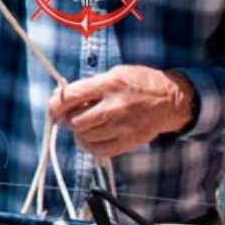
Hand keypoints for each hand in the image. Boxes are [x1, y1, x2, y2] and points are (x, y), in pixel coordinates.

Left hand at [47, 65, 194, 157]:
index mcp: (109, 85)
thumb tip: (61, 96)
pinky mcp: (129, 141)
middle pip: (76, 121)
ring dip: (79, 132)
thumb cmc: (140, 83)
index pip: (71, 96)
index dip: (55, 104)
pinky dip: (90, 145)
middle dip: (68, 119)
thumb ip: (89, 86)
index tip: (53, 108)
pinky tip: (92, 137)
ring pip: (85, 137)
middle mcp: (114, 106)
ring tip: (85, 125)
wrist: (171, 101)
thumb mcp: (114, 74)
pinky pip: (100, 150)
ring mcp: (122, 126)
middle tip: (70, 116)